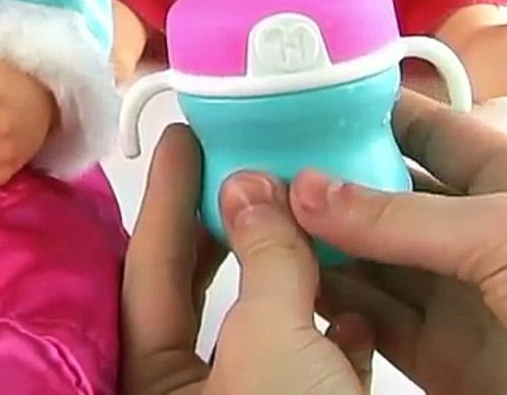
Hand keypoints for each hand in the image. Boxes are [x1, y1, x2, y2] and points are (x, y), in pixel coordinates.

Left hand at [123, 125, 372, 393]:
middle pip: (198, 293)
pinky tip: (358, 305)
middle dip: (226, 228)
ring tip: (304, 214)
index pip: (148, 268)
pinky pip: (311, 365)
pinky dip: (334, 331)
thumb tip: (251, 188)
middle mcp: (191, 393)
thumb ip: (263, 260)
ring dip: (289, 274)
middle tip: (242, 163)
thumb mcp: (270, 337)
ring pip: (262, 327)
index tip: (184, 138)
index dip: (168, 195)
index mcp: (151, 380)